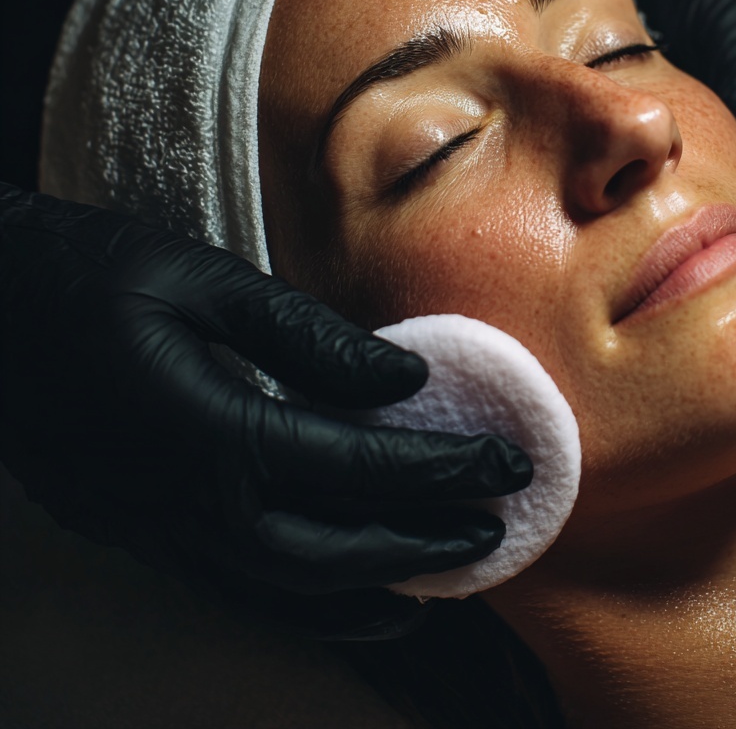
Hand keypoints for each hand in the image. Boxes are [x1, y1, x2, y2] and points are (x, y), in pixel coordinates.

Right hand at [0, 183, 531, 638]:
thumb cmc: (88, 276)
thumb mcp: (199, 278)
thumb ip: (305, 334)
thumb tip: (402, 374)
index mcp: (209, 430)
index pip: (356, 464)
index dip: (439, 468)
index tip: (504, 462)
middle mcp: (185, 501)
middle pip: (330, 553)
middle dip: (422, 546)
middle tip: (496, 534)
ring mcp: (154, 529)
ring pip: (283, 592)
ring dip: (371, 594)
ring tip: (441, 584)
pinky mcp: (135, 531)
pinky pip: (237, 587)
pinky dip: (305, 600)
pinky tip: (345, 591)